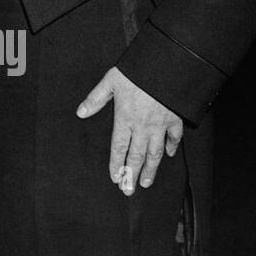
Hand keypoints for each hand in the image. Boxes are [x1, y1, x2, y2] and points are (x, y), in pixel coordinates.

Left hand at [76, 66, 183, 194]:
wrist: (165, 65)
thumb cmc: (136, 72)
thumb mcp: (110, 81)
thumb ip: (95, 99)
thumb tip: (80, 113)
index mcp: (125, 118)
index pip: (118, 147)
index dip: (115, 164)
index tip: (114, 178)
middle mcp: (143, 126)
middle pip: (136, 156)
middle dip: (131, 174)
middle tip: (129, 190)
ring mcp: (160, 124)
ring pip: (155, 152)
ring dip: (150, 169)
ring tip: (146, 182)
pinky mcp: (175, 118)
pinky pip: (174, 137)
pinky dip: (171, 147)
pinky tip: (167, 155)